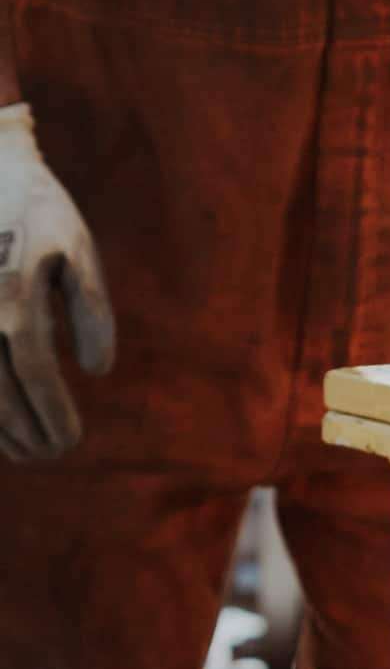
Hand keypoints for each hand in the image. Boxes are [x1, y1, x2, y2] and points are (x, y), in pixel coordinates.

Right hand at [0, 101, 113, 460]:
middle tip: (51, 456)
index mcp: (15, 298)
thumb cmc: (39, 212)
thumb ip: (91, 310)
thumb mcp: (78, 250)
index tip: (70, 442)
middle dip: (25, 430)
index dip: (52, 413)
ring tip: (23, 452)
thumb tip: (96, 371)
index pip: (35, 373)